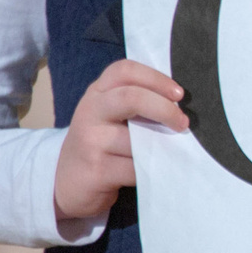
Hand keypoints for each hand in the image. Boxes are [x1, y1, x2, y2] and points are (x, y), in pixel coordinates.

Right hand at [52, 60, 186, 225]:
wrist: (68, 182)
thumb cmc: (102, 144)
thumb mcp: (112, 116)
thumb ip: (138, 104)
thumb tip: (181, 106)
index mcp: (98, 93)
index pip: (124, 70)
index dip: (156, 78)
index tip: (179, 94)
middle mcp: (90, 111)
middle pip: (131, 98)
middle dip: (164, 109)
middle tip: (183, 123)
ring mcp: (90, 141)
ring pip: (139, 141)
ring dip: (161, 149)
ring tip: (164, 155)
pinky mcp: (96, 170)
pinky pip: (138, 168)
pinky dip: (153, 171)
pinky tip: (150, 172)